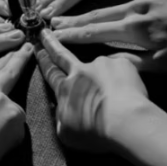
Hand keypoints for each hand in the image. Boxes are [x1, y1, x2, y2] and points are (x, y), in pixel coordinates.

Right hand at [0, 43, 32, 165]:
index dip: (0, 61)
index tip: (9, 51)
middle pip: (9, 73)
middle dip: (19, 58)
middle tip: (28, 47)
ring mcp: (7, 106)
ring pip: (12, 111)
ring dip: (6, 122)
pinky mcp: (17, 121)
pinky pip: (16, 129)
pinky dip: (9, 136)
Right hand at [35, 29, 149, 152]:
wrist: (126, 121)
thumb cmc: (95, 132)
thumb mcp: (67, 134)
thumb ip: (61, 118)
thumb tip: (62, 111)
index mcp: (65, 89)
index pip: (50, 71)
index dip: (43, 60)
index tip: (37, 47)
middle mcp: (81, 72)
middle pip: (63, 55)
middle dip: (51, 43)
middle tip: (45, 31)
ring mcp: (102, 64)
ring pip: (100, 68)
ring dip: (103, 77)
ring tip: (115, 94)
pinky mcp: (122, 64)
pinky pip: (121, 71)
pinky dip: (123, 81)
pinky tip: (129, 93)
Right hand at [51, 0, 166, 71]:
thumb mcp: (165, 64)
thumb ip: (133, 62)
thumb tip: (108, 61)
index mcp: (134, 28)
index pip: (94, 31)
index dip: (72, 33)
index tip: (54, 34)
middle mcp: (135, 5)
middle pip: (99, 13)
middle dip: (75, 18)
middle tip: (55, 19)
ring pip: (128, 3)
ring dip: (130, 14)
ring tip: (153, 25)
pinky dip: (152, 3)